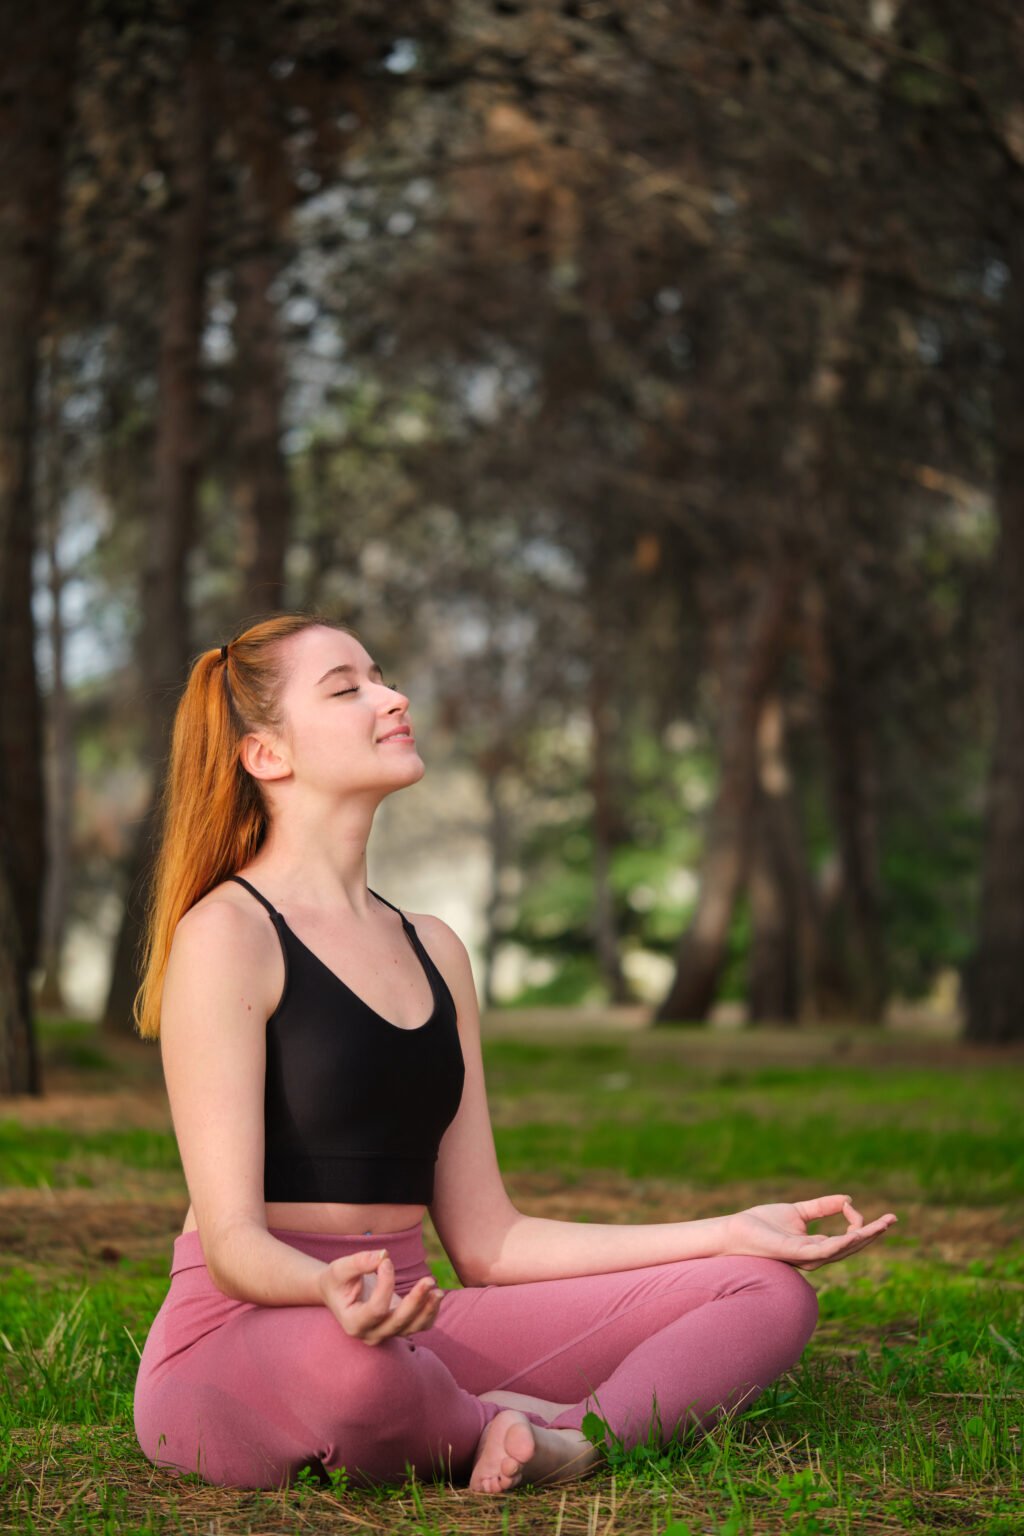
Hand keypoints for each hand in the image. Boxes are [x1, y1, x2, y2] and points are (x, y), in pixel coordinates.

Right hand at [317, 1248, 443, 1343]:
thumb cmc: (337, 1280)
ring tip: (438, 1291)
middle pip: (398, 1323)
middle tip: (429, 1279)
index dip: (386, 1285)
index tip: (386, 1261)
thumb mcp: (341, 1268)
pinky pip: (419, 1326)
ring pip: (412, 1327)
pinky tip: (436, 1295)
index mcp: (353, 1323)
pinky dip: (430, 1313)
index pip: (376, 1309)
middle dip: (416, 1302)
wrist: (338, 1292)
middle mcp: (370, 1334)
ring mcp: (385, 1333)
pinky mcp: (398, 1326)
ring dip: (428, 1310)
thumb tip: (384, 1255)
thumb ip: (360, 1262)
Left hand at [722, 1194, 896, 1270]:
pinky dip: (840, 1243)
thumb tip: (848, 1198)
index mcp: (817, 1247)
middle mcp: (816, 1256)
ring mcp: (807, 1257)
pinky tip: (854, 1234)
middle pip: (852, 1247)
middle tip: (893, 1219)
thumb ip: (821, 1207)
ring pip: (842, 1249)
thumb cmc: (762, 1224)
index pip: (848, 1240)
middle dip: (873, 1234)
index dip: (860, 1224)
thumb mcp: (798, 1211)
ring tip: (881, 1225)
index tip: (853, 1204)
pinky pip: (823, 1250)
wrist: (736, 1232)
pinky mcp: (796, 1254)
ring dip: (863, 1238)